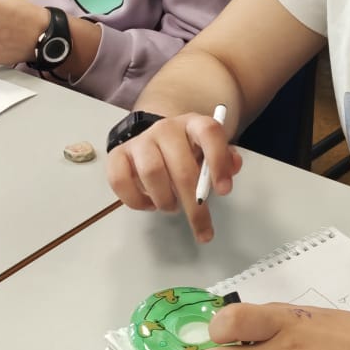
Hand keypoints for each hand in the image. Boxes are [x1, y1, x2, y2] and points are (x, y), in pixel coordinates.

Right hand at [106, 111, 240, 243]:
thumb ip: (225, 160)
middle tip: (201, 226)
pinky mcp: (118, 155)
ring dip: (165, 200)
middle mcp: (166, 128)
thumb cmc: (186, 152)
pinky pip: (120, 180)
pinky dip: (136, 200)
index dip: (218, 161)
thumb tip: (232, 167)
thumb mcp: (209, 152)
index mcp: (193, 124)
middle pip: (181, 167)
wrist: (157, 140)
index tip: (224, 191)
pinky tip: (149, 204)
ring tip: (172, 206)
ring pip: (151, 173)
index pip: (209, 132)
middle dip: (194, 203)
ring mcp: (140, 141)